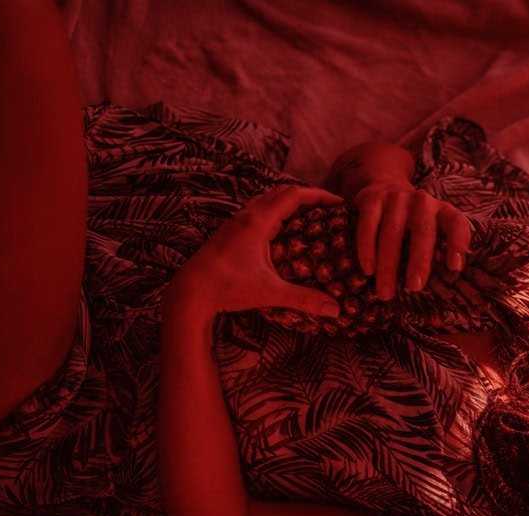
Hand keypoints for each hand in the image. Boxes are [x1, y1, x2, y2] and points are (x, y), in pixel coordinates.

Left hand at [168, 183, 345, 317]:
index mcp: (258, 221)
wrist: (190, 292)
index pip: (294, 195)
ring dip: (289, 202)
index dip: (319, 196)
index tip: (339, 203)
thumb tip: (335, 309)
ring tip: (308, 216)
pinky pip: (257, 212)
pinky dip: (275, 213)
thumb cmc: (226, 288)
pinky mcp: (230, 232)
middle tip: (328, 209)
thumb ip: (304, 299)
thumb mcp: (269, 292)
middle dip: (308, 197)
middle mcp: (246, 216)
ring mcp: (236, 222)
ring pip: (267, 200)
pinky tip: (281, 231)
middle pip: (282, 192)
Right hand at [351, 181, 471, 299]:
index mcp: (442, 211)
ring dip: (388, 264)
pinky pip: (368, 225)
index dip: (457, 243)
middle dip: (418, 261)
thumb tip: (445, 285)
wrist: (384, 187)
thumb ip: (440, 250)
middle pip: (422, 232)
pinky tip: (368, 269)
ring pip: (392, 232)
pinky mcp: (372, 199)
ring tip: (386, 292)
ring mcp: (396, 198)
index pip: (456, 223)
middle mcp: (422, 202)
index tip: (454, 267)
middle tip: (413, 287)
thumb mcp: (432, 228)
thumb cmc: (413, 221)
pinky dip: (366, 248)